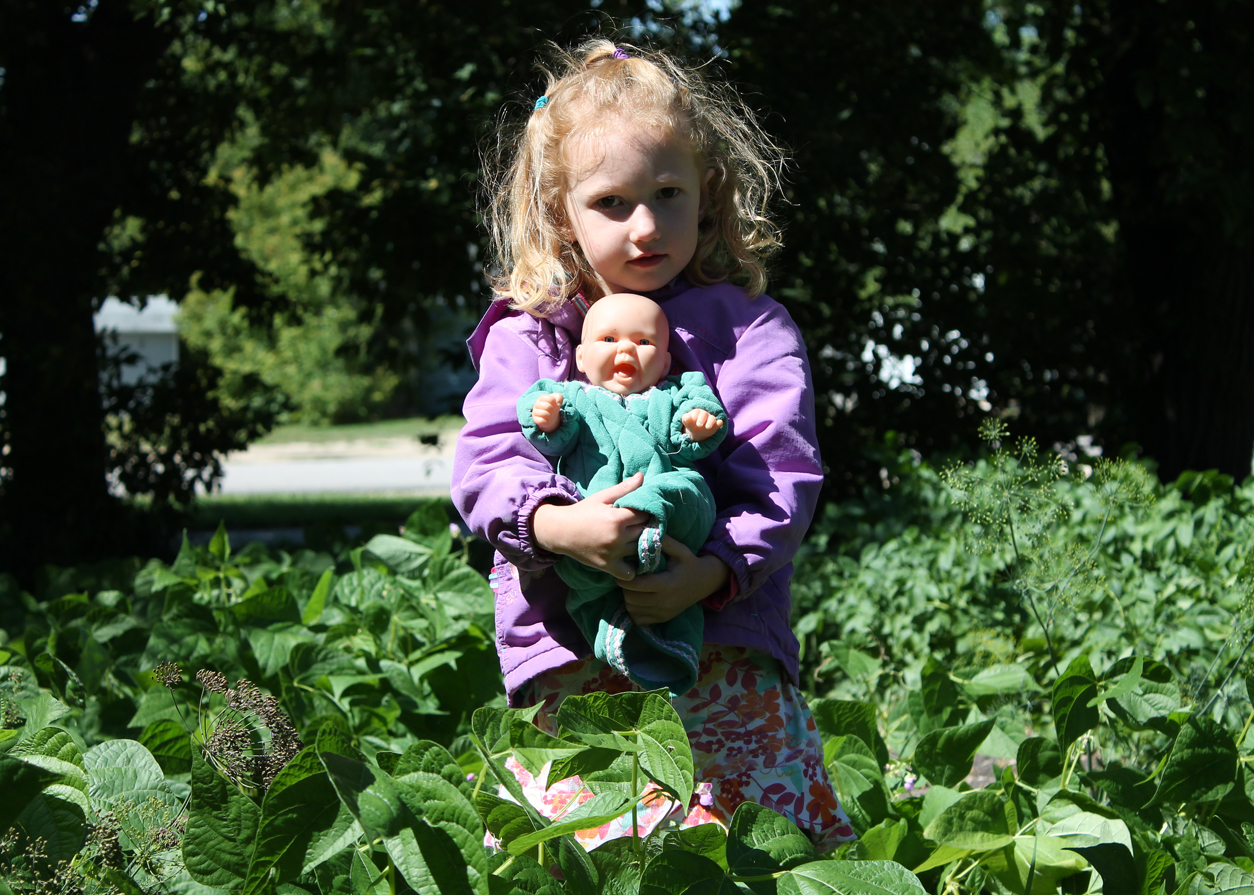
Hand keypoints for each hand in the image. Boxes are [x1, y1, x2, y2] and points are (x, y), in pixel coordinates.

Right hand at [532, 393, 564, 433]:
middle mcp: (536, 404)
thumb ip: (559, 397)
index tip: (555, 404)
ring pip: (544, 414)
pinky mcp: (535, 419)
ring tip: (551, 415)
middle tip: (554, 411)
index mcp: (542, 398)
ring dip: (551, 416)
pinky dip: (547, 421)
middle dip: (553, 410)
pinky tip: (548, 420)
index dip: (555, 403)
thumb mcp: (557, 399)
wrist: (551, 416)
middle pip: (547, 406)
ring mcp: (535, 412)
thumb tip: (558, 403)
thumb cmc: (553, 406)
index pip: (550, 399)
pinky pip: (541, 421)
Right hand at [532, 474, 648, 578]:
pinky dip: (632, 569)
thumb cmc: (583, 511)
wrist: (560, 531)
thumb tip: (642, 476)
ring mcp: (612, 554)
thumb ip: (624, 488)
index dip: (647, 512)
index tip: (643, 512)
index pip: (645, 515)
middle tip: (642, 525)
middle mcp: (616, 537)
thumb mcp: (602, 497)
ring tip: (638, 539)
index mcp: (616, 518)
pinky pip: (629, 574)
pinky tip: (630, 560)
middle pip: (645, 532)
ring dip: (642, 545)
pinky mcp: (607, 566)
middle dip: (647, 527)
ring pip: (640, 551)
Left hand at [618, 536, 729, 625]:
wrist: (705, 582)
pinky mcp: (663, 619)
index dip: (626, 578)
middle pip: (632, 598)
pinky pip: (639, 619)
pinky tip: (638, 599)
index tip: (624, 570)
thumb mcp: (680, 550)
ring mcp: (664, 613)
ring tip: (632, 588)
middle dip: (625, 588)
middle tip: (626, 578)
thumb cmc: (690, 563)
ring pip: (632, 609)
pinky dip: (634, 610)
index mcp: (668, 584)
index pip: (637, 585)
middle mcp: (665, 602)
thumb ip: (664, 542)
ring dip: (628, 598)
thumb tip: (646, 530)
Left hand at [681, 409, 723, 442]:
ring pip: (712, 418)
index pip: (696, 412)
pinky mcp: (715, 424)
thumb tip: (686, 417)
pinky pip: (718, 422)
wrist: (698, 431)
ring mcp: (710, 419)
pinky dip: (719, 422)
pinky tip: (720, 422)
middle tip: (698, 425)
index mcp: (697, 412)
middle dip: (701, 419)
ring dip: (710, 422)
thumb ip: (686, 420)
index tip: (692, 423)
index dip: (694, 417)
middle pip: (704, 414)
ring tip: (708, 427)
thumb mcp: (687, 423)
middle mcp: (704, 414)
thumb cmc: (692, 425)